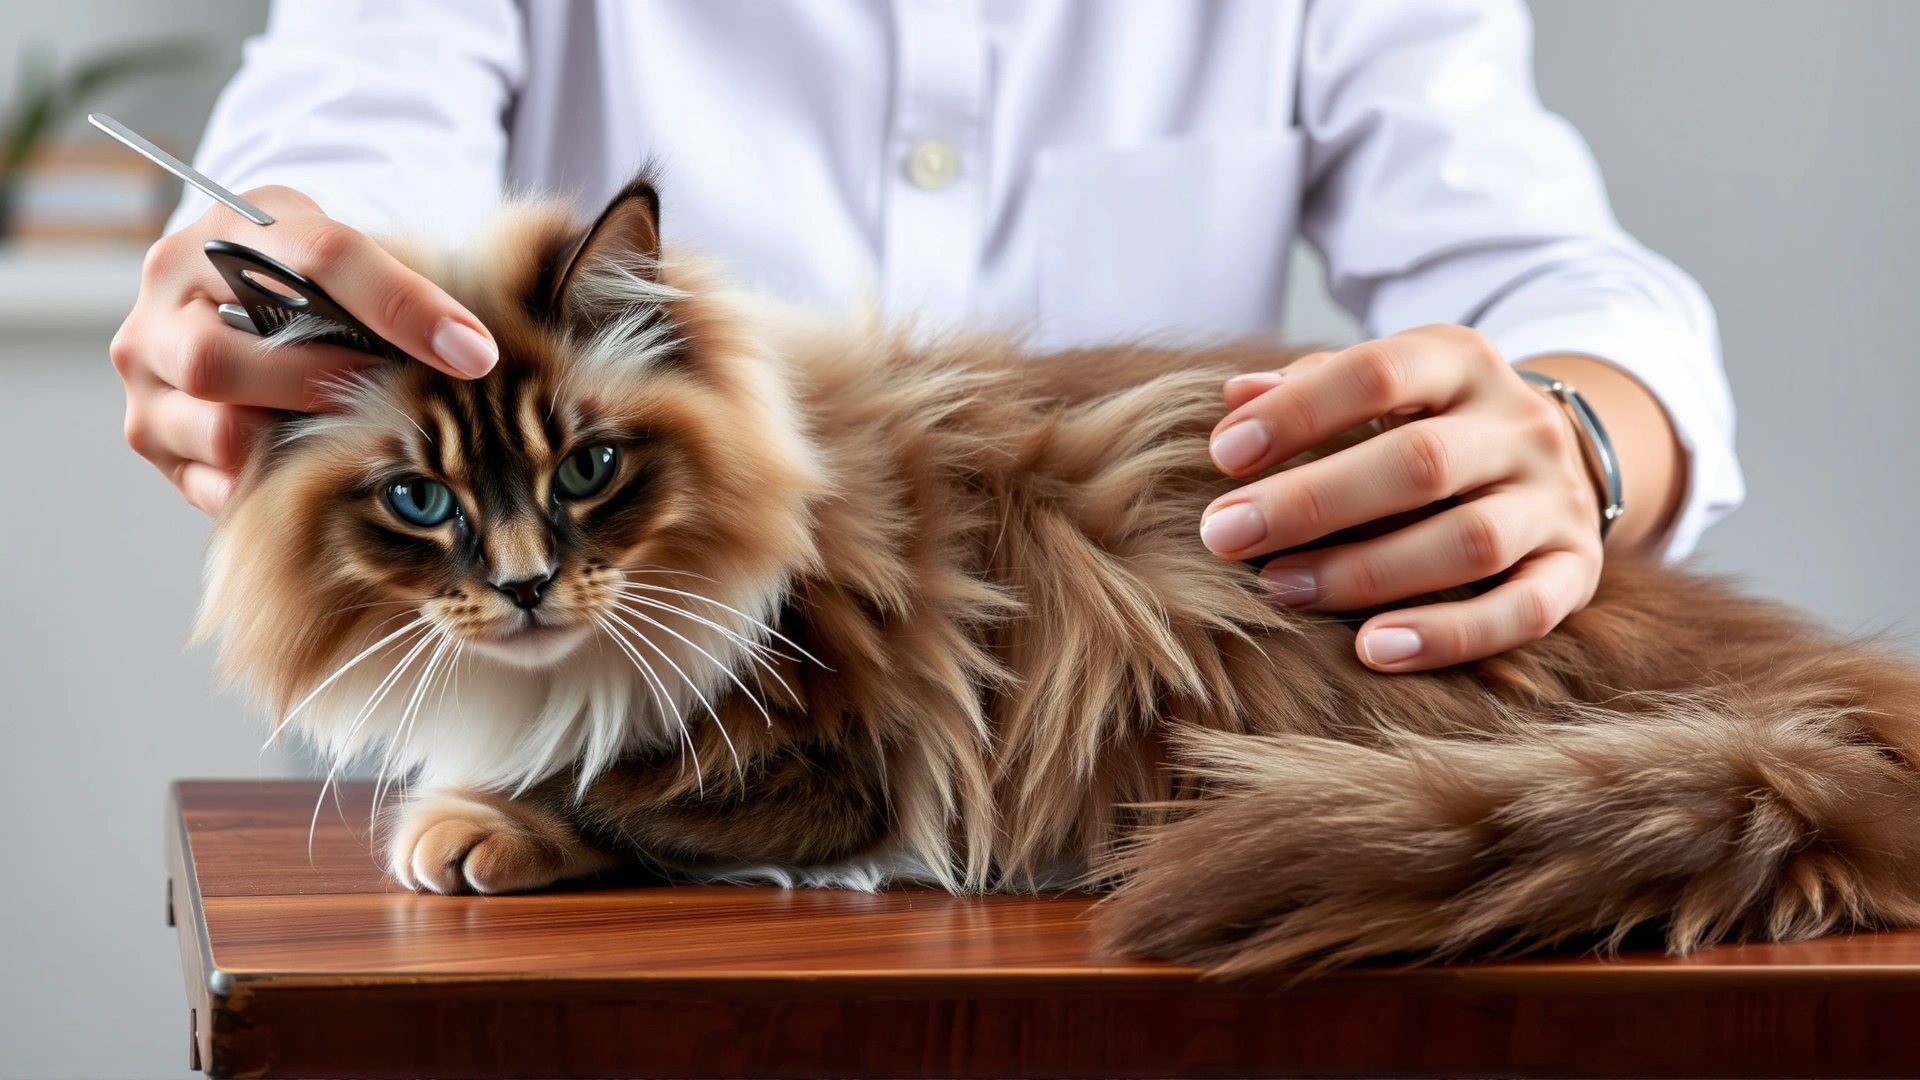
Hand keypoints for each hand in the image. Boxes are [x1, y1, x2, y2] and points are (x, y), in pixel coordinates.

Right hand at [109, 186, 498, 513]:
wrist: (240, 294)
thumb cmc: (305, 274)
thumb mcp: (347, 250)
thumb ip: (396, 284)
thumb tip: (470, 350)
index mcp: (226, 229)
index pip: (318, 256)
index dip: (402, 306)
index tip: (472, 351)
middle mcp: (166, 299)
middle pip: (225, 358)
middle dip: (324, 387)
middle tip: (394, 400)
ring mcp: (147, 372)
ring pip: (219, 430)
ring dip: (299, 441)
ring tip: (360, 437)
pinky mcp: (150, 434)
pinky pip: (215, 481)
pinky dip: (273, 482)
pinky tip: (318, 470)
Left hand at [1200, 324, 1605, 672]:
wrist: (1552, 461)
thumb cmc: (1428, 424)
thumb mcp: (1383, 389)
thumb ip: (1311, 387)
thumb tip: (1234, 398)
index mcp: (1462, 362)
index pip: (1379, 373)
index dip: (1298, 412)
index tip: (1222, 455)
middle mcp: (1520, 426)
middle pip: (1420, 462)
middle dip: (1312, 501)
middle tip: (1225, 534)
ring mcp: (1555, 501)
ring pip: (1468, 541)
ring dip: (1366, 572)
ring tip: (1282, 589)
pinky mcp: (1576, 572)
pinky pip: (1521, 611)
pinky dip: (1448, 636)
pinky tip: (1373, 650)